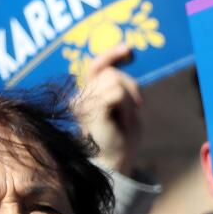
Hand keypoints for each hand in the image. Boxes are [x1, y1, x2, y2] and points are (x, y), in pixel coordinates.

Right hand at [72, 44, 142, 175]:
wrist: (117, 162)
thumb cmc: (122, 137)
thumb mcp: (126, 104)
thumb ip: (121, 82)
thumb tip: (125, 51)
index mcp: (88, 95)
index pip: (97, 66)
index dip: (112, 54)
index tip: (129, 51)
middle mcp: (80, 97)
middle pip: (112, 72)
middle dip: (131, 88)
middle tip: (133, 111)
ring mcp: (82, 103)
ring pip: (115, 81)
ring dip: (129, 99)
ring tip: (124, 119)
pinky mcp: (88, 109)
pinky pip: (117, 93)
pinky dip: (126, 105)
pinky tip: (122, 120)